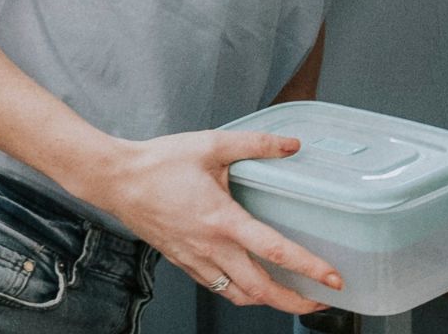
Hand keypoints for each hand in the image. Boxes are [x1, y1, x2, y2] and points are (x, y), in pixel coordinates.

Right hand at [48, 130, 342, 313]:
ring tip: (290, 298)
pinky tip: (250, 282)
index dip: (310, 269)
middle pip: (261, 291)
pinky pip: (217, 286)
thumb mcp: (210, 145)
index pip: (276, 252)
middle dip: (294, 303)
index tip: (333, 280)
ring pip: (238, 295)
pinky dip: (240, 291)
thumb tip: (292, 144)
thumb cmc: (158, 163)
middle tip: (320, 303)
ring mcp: (195, 259)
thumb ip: (255, 144)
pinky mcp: (183, 261)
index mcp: (223, 221)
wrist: (114, 180)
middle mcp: (212, 248)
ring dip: (268, 302)